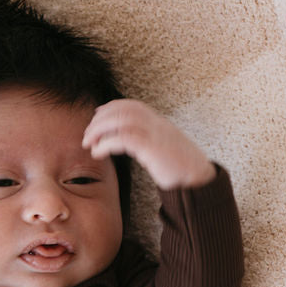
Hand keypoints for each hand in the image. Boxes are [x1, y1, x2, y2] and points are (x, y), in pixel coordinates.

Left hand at [82, 100, 215, 188]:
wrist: (198, 180)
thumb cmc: (181, 169)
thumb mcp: (164, 150)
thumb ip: (148, 142)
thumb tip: (130, 143)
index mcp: (159, 123)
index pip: (131, 105)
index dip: (110, 108)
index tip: (96, 117)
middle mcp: (157, 124)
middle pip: (122, 110)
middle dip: (100, 120)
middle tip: (87, 135)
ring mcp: (155, 134)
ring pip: (121, 120)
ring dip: (99, 129)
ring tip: (89, 143)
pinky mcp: (153, 148)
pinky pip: (124, 138)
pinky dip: (106, 143)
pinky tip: (98, 152)